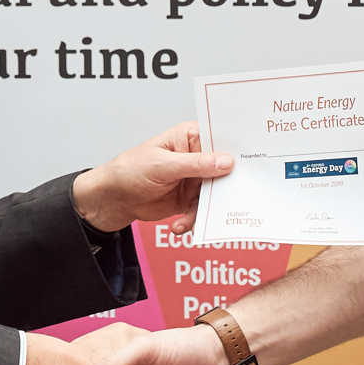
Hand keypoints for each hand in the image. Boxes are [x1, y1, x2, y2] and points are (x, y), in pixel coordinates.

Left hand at [72, 122, 232, 234]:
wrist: (112, 199)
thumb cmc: (129, 170)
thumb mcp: (163, 165)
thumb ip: (196, 164)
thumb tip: (226, 161)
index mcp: (189, 137)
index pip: (219, 138)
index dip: (236, 148)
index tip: (251, 160)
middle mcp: (195, 157)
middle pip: (223, 169)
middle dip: (227, 184)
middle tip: (232, 197)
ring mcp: (193, 179)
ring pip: (215, 193)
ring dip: (207, 208)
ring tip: (192, 218)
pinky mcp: (189, 200)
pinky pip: (202, 210)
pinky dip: (193, 220)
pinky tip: (180, 226)